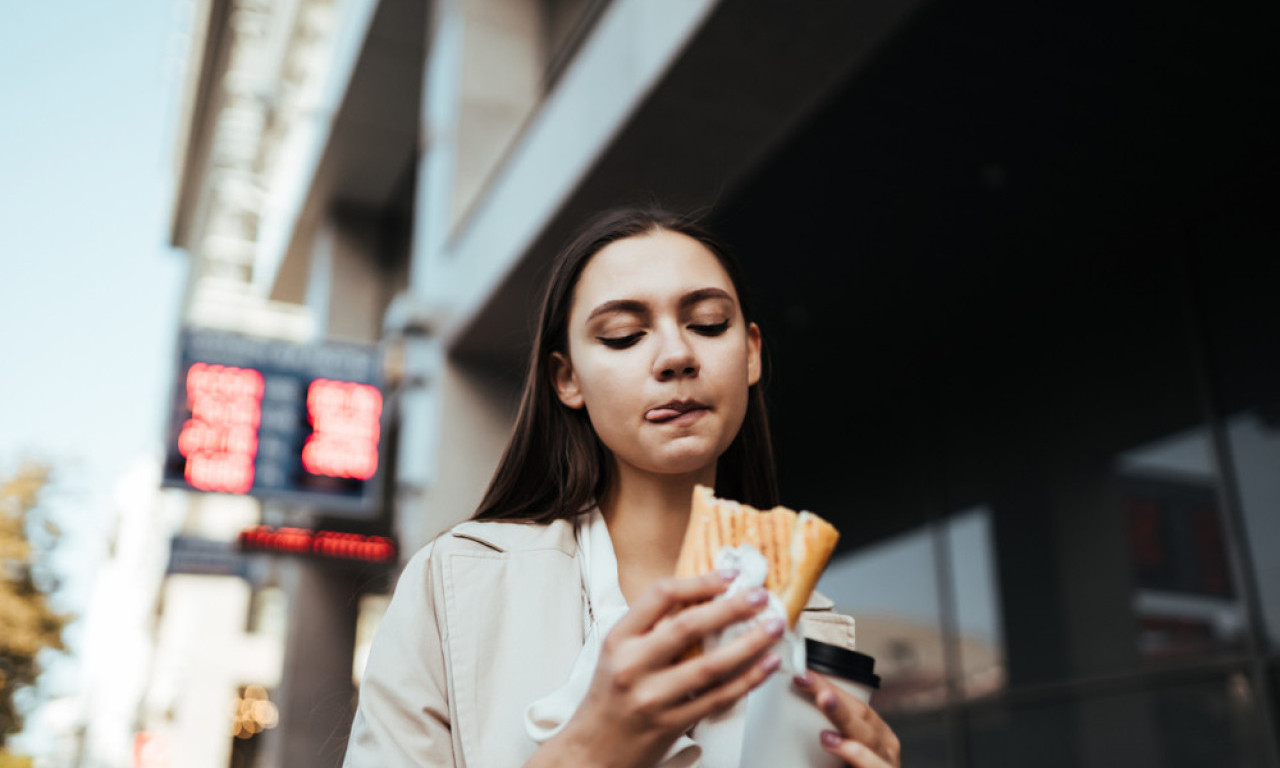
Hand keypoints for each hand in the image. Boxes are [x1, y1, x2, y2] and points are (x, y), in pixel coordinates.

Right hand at [548, 571, 783, 767]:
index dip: (699, 582)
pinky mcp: (671, 724)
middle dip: (731, 607)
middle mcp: (633, 665)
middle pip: (689, 627)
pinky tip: (766, 664)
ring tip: (773, 627)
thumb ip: (652, 628)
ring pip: (710, 665)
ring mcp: (653, 697)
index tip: (727, 576)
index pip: (660, 597)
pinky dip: (748, 679)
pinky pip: (718, 698)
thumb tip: (702, 598)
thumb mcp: (617, 653)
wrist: (591, 751)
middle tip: (759, 595)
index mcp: (619, 639)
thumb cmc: (608, 699)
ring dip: (749, 643)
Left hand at [793, 670, 900, 767]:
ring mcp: (888, 765)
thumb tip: (778, 723)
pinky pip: (873, 766)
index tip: (800, 673)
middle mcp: (885, 749)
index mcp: (876, 737)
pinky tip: (832, 742)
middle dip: (832, 695)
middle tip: (805, 679)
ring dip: (843, 718)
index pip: (854, 705)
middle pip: (859, 716)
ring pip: (868, 737)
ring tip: (822, 700)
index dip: (829, 685)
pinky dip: (855, 754)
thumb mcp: (837, 757)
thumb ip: (825, 741)